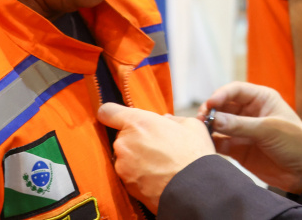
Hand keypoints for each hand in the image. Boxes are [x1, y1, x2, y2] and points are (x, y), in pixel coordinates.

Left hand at [97, 103, 214, 213]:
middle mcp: (124, 142)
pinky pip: (129, 174)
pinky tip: (156, 177)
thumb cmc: (194, 154)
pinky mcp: (126, 185)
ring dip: (137, 158)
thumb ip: (172, 120)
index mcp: (138, 122)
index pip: (107, 112)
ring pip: (125, 157)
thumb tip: (166, 121)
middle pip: (121, 136)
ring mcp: (122, 165)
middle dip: (135, 139)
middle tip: (156, 146)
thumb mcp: (190, 125)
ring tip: (159, 164)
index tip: (117, 118)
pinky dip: (139, 175)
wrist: (193, 189)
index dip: (111, 114)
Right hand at [197, 81, 301, 193]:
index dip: (220, 94)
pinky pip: (221, 142)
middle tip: (201, 120)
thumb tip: (213, 119)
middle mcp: (249, 112)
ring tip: (200, 132)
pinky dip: (212, 143)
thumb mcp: (269, 129)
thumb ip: (241, 125)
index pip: (235, 90)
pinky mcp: (239, 148)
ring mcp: (243, 130)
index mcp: (261, 99)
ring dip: (209, 127)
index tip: (210, 104)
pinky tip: (205, 145)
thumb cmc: (295, 142)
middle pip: (223, 106)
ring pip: (219, 124)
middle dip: (211, 111)